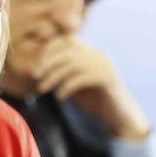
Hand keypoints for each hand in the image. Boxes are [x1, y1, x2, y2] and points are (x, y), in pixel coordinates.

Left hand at [35, 37, 149, 140]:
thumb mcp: (75, 83)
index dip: (50, 49)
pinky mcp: (108, 80)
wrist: (120, 117)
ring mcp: (105, 67)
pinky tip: (60, 96)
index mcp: (92, 53)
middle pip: (69, 50)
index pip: (68, 40)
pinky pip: (83, 78)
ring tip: (43, 88)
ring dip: (54, 76)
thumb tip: (40, 68)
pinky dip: (68, 86)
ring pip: (74, 64)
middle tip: (35, 76)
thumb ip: (64, 73)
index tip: (37, 65)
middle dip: (48, 62)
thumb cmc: (96, 101)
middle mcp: (99, 56)